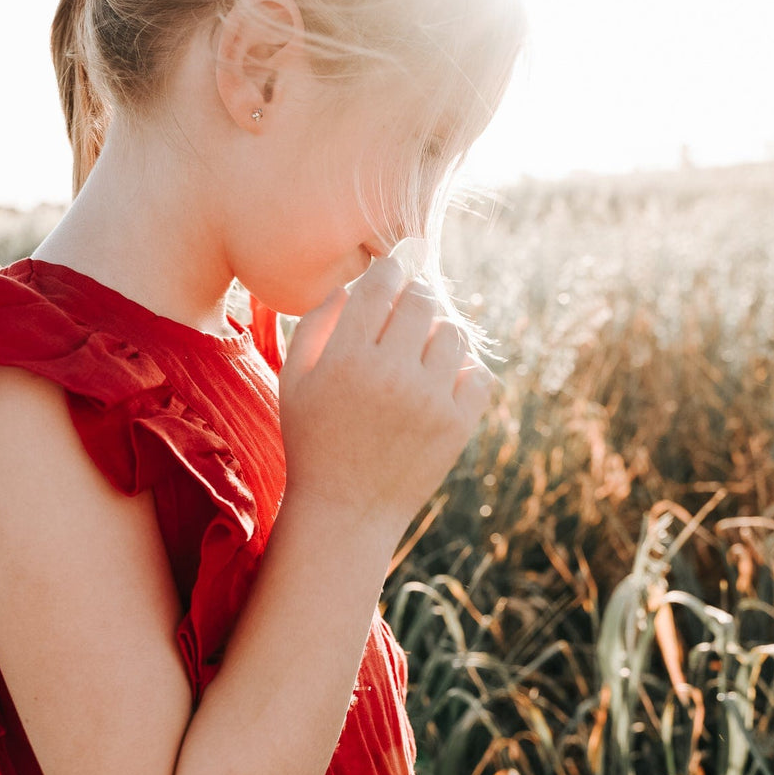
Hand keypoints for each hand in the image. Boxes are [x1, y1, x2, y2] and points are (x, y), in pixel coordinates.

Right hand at [276, 253, 496, 539]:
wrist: (345, 511)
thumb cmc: (314, 440)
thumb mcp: (295, 380)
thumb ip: (317, 323)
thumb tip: (353, 283)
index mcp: (347, 357)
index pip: (382, 285)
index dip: (392, 267)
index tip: (398, 263)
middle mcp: (392, 374)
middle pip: (423, 301)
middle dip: (415, 298)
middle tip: (408, 310)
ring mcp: (430, 401)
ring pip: (454, 334)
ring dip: (440, 334)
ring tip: (421, 352)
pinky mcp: (457, 426)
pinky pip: (478, 374)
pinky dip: (464, 372)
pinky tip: (441, 383)